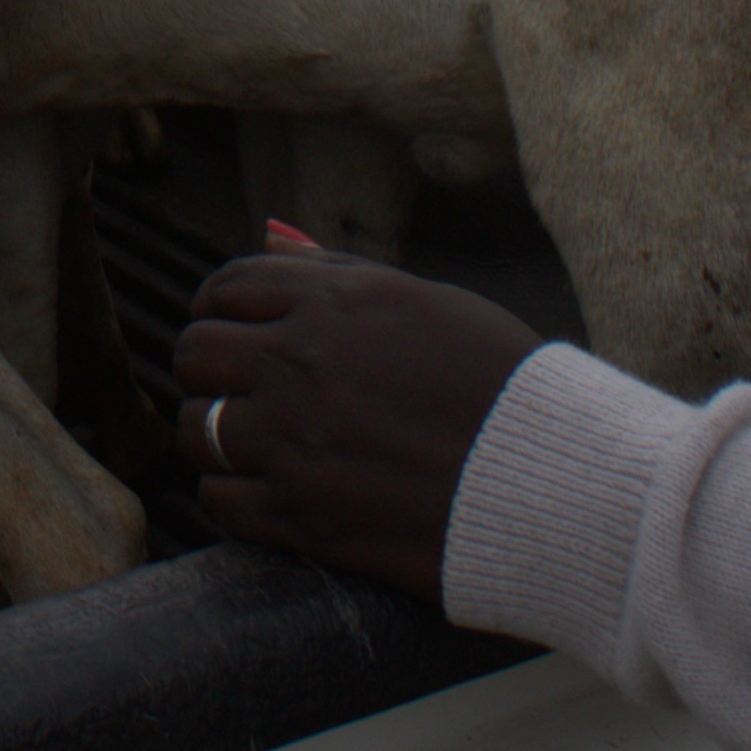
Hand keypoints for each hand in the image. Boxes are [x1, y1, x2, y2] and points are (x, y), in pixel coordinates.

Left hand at [172, 229, 545, 601]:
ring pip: (195, 430)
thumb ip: (336, 269)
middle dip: (210, 369)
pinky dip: (231, 496)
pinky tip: (265, 491)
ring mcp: (295, 442)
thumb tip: (270, 234)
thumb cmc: (503, 385)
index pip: (226, 288)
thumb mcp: (425, 301)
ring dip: (214, 435)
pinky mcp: (303, 516)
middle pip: (195, 355)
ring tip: (252, 444)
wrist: (555, 483)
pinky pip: (219, 502)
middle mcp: (302, 364)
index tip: (233, 331)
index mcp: (335, 302)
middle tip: (238, 390)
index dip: (219, 309)